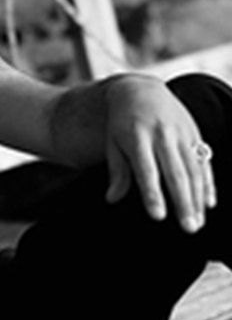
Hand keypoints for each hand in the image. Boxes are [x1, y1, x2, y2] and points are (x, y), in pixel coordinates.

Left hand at [104, 75, 215, 232]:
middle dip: (183, 202)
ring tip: (198, 223)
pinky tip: (208, 203)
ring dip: (198, 198)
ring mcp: (182, 134)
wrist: (141, 90)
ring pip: (193, 170)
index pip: (147, 171)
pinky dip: (208, 183)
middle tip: (189, 228)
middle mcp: (163, 135)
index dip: (153, 194)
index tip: (158, 216)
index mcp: (138, 138)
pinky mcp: (194, 134)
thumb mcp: (112, 143)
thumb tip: (111, 199)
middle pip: (176, 174)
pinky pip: (204, 162)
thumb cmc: (122, 123)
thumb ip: (117, 171)